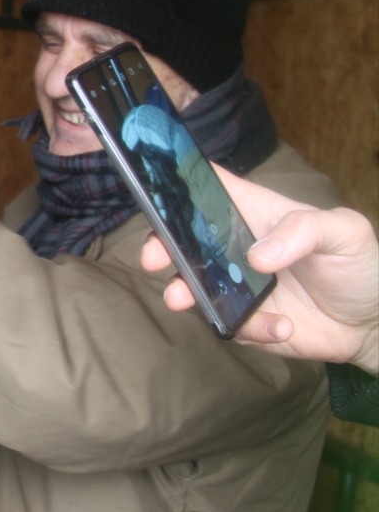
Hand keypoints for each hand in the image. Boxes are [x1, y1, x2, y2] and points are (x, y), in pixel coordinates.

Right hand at [141, 164, 377, 373]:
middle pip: (185, 237)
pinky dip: (253, 328)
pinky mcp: (242, 318)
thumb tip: (258, 256)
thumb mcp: (346, 232)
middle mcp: (237, 246)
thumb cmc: (359, 265)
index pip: (211, 187)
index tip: (155, 191)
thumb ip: (305, 230)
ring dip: (184, 293)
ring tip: (183, 301)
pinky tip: (283, 327)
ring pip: (192, 284)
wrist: (372, 324)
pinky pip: (229, 324)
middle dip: (161, 245)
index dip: (180, 183)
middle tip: (154, 259)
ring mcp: (235, 284)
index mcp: (256, 212)